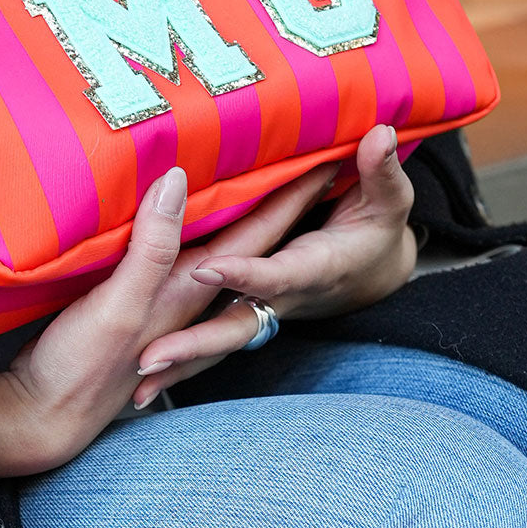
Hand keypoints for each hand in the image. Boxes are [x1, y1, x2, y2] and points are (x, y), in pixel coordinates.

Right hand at [0, 158, 342, 475]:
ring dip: (241, 221)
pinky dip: (194, 241)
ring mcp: (161, 306)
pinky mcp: (134, 310)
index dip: (288, 196)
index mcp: (190, 290)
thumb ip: (152, 247)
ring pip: (217, 252)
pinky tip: (186, 231)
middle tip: (311, 161)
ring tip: (260, 183)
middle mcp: (186, 297)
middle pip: (246, 242)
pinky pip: (179, 263)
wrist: (43, 418)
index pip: (255, 234)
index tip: (326, 156)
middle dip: (279, 204)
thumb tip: (180, 181)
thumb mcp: (119, 303)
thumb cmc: (80, 368)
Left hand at [132, 124, 416, 408]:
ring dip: (179, 371)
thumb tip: (381, 133)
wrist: (375, 277)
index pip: (274, 273)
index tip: (206, 269)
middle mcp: (280, 300)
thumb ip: (382, 172)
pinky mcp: (242, 317)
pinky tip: (139, 388)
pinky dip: (180, 367)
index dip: (244, 272)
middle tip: (148, 359)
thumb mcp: (389, 202)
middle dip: (192, 347)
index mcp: (312, 270)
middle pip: (234, 327)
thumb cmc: (377, 233)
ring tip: (137, 394)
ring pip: (215, 347)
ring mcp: (259, 313)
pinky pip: (209, 348)